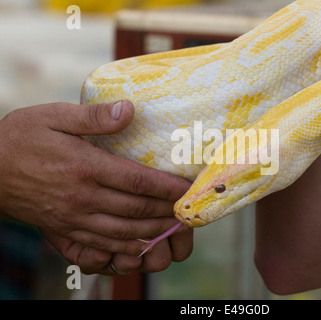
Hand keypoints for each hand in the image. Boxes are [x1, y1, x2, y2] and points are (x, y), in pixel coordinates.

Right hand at [0, 100, 192, 273]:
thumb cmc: (20, 138)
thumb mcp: (53, 116)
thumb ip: (93, 116)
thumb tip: (129, 110)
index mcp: (85, 167)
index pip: (138, 182)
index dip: (166, 187)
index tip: (186, 188)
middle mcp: (83, 197)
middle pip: (136, 210)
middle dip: (166, 211)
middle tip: (186, 209)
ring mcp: (74, 218)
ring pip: (124, 232)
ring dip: (152, 231)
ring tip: (173, 227)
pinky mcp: (64, 230)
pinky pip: (101, 246)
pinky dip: (126, 249)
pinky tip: (141, 246)